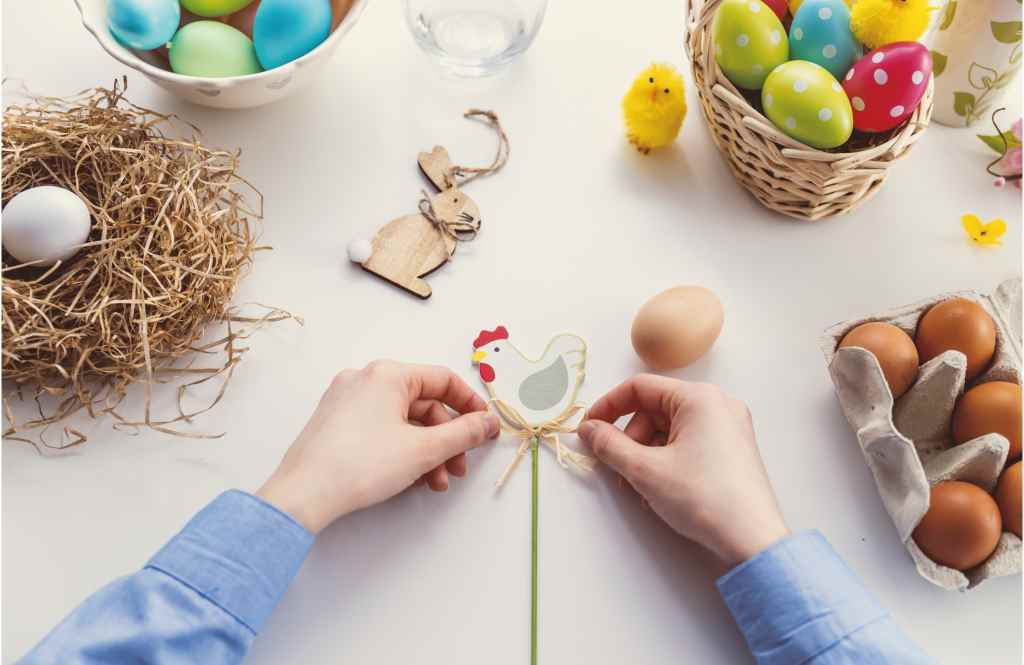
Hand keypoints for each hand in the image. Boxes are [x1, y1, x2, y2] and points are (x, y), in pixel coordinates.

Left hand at [257, 360, 499, 532]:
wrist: (303, 495)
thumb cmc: (360, 465)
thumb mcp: (424, 450)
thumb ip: (464, 434)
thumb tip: (488, 423)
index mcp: (387, 374)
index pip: (443, 379)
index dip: (470, 405)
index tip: (484, 428)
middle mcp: (364, 380)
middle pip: (423, 404)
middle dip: (447, 440)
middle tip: (459, 467)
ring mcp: (347, 401)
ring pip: (403, 421)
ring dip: (427, 451)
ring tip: (436, 483)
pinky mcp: (336, 423)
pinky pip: (382, 429)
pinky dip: (402, 450)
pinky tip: (411, 479)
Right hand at [578, 375, 788, 566]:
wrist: (752, 540)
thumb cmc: (703, 498)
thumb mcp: (645, 470)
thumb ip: (609, 445)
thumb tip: (588, 429)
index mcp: (699, 398)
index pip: (640, 387)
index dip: (608, 407)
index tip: (588, 430)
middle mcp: (718, 404)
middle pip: (655, 410)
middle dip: (630, 439)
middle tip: (619, 470)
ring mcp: (729, 427)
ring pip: (670, 429)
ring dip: (647, 454)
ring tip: (642, 488)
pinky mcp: (733, 449)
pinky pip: (689, 443)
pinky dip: (668, 460)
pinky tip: (662, 489)